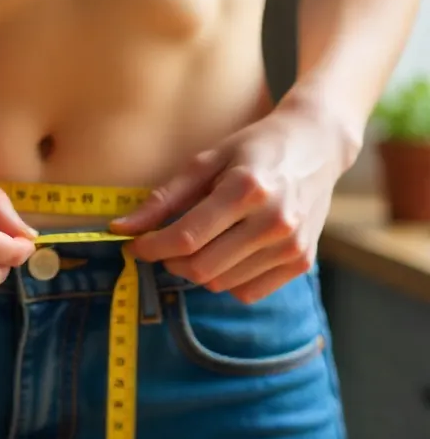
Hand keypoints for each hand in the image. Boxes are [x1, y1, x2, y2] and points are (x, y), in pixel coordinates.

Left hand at [111, 104, 349, 302]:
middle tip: (165, 245)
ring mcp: (292, 245)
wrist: (316, 146)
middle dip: (171, 261)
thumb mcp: (207, 160)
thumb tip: (122, 229)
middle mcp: (274, 221)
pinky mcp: (302, 262)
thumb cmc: (254, 149)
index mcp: (247, 189)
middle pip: (202, 267)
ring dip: (198, 270)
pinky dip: (228, 280)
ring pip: (221, 284)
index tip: (134, 245)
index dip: (152, 247)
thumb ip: (164, 198)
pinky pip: (247, 292)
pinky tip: (230, 252)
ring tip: (203, 241)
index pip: (187, 237)